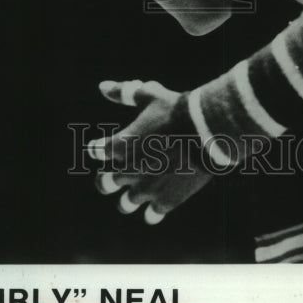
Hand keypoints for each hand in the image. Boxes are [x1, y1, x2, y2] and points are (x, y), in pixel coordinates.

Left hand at [88, 79, 212, 225]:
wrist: (205, 132)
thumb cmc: (175, 110)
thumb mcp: (148, 95)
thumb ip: (123, 92)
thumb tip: (101, 86)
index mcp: (120, 145)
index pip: (97, 151)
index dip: (98, 148)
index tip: (102, 147)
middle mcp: (127, 171)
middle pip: (103, 183)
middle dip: (105, 179)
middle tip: (111, 176)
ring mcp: (146, 189)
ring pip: (125, 204)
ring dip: (127, 199)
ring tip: (135, 193)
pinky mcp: (165, 202)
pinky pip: (151, 216)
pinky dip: (151, 213)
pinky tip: (155, 209)